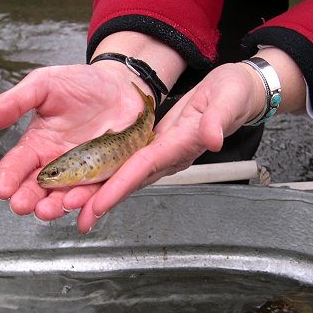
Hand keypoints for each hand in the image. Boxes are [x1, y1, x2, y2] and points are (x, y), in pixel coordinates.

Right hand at [0, 64, 148, 219]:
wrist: (122, 87)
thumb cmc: (82, 85)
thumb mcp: (44, 85)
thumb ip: (13, 102)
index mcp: (37, 145)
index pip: (17, 165)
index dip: (7, 177)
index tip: (1, 188)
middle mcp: (56, 165)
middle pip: (37, 188)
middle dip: (27, 198)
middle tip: (22, 204)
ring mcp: (81, 174)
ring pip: (64, 197)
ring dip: (54, 206)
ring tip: (47, 208)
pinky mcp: (106, 178)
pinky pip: (96, 195)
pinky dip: (87, 204)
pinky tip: (79, 206)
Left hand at [68, 62, 265, 232]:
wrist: (237, 94)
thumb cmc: (234, 94)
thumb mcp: (230, 97)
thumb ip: (219, 119)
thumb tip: (212, 139)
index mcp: (183, 144)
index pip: (145, 167)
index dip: (121, 185)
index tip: (99, 203)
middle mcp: (170, 155)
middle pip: (130, 181)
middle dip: (104, 200)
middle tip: (78, 218)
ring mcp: (162, 153)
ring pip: (126, 177)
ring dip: (102, 193)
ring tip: (75, 207)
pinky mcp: (156, 146)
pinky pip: (128, 166)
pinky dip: (108, 176)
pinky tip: (90, 180)